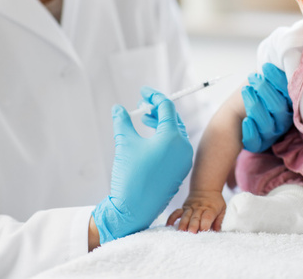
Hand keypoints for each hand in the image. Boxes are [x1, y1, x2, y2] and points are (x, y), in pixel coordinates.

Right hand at [91, 93, 193, 243]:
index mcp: (172, 137)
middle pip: (174, 119)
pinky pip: (177, 147)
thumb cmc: (130, 176)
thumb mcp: (124, 144)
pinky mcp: (180, 170)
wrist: (134, 209)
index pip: (167, 107)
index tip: (143, 92)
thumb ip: (122, 122)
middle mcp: (183, 147)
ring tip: (145, 120)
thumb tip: (118, 108)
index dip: (154, 97)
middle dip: (158, 109)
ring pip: (176, 133)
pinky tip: (151, 138)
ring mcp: (184, 159)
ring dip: (161, 123)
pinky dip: (165, 138)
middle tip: (142, 105)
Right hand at [166, 190, 225, 232]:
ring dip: (183, 224)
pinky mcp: (184, 208)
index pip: (207, 216)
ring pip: (185, 216)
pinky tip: (168, 226)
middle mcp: (199, 208)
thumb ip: (220, 221)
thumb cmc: (215, 202)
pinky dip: (172, 218)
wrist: (206, 189)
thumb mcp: (222, 209)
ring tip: (180, 232)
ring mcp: (190, 208)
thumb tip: (217, 231)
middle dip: (193, 225)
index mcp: (210, 209)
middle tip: (191, 233)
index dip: (205, 224)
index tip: (204, 232)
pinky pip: (176, 212)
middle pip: (195, 217)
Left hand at [241, 63, 292, 152]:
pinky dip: (251, 131)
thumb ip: (274, 73)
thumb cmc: (253, 93)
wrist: (233, 113)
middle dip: (266, 91)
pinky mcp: (258, 144)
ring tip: (246, 91)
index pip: (289, 94)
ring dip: (256, 106)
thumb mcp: (265, 80)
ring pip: (268, 125)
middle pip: (279, 109)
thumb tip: (282, 56)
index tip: (265, 67)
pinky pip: (257, 141)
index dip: (278, 80)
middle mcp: (283, 120)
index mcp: (288, 104)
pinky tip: (245, 120)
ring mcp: (271, 134)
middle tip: (254, 78)